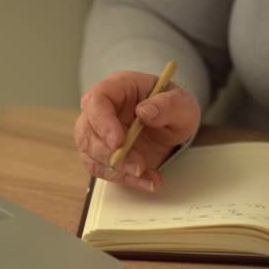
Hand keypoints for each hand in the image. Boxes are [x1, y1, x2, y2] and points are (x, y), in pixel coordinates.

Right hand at [75, 71, 200, 191]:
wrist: (173, 126)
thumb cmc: (173, 108)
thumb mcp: (182, 104)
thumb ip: (168, 105)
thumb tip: (144, 112)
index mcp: (117, 88)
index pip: (96, 100)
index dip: (102, 122)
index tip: (118, 142)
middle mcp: (101, 109)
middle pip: (86, 131)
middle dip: (110, 154)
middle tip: (138, 166)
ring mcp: (98, 132)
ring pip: (90, 154)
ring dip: (117, 170)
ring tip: (146, 175)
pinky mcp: (102, 153)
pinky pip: (102, 169)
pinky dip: (123, 179)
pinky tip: (146, 181)